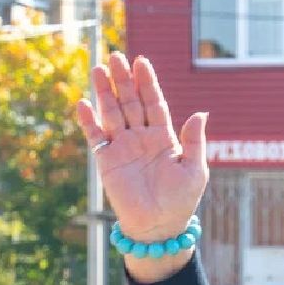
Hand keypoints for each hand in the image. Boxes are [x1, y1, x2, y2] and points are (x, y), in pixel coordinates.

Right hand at [73, 53, 207, 280]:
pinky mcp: (107, 161)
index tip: (142, 61)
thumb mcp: (195, 170)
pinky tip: (83, 103)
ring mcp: (123, 147)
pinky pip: (96, 137)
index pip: (154, 103)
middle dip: (123, 80)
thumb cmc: (180, 202)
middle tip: (116, 57)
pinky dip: (88, 121)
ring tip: (98, 69)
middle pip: (131, 102)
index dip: (147, 82)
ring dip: (105, 92)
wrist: (158, 228)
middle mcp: (142, 138)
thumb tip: (200, 113)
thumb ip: (194, 141)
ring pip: (112, 113)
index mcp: (164, 137)